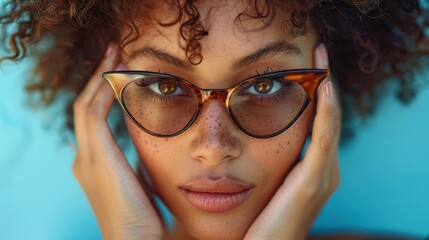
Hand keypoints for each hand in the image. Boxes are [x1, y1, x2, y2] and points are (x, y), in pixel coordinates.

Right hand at [72, 45, 163, 239]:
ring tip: (115, 53)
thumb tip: (150, 144)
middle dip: (98, 77)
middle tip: (115, 52)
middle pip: (85, 106)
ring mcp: (87, 158)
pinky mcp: (97, 159)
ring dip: (99, 77)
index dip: (103, 92)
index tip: (120, 71)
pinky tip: (118, 76)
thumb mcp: (140, 181)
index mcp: (95, 163)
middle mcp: (85, 157)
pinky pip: (94, 114)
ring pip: (86, 105)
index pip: (94, 118)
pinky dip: (102, 92)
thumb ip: (138, 161)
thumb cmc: (144, 217)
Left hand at [244, 43, 340, 239]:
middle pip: (328, 119)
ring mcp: (321, 177)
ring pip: (330, 123)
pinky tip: (324, 87)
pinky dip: (326, 112)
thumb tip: (243, 137)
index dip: (317, 95)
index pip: (319, 124)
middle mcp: (324, 172)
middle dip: (325, 84)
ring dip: (328, 89)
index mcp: (312, 172)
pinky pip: (324, 139)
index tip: (308, 67)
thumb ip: (267, 164)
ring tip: (321, 60)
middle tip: (317, 54)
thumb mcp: (266, 186)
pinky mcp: (312, 182)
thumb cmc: (259, 223)